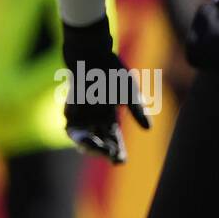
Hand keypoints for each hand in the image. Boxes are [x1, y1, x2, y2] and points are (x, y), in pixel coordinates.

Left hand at [61, 16, 150, 164]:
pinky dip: (80, 136)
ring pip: (85, 139)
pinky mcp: (70, 110)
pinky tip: (88, 140)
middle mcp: (95, 118)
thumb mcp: (129, 92)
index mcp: (110, 115)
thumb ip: (137, 111)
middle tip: (113, 158)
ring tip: (101, 150)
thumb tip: (148, 129)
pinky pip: (72, 129)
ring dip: (92, 147)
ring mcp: (82, 115)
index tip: (121, 161)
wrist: (91, 56)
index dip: (118, 150)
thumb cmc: (112, 72)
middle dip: (106, 151)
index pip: (114, 138)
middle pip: (100, 141)